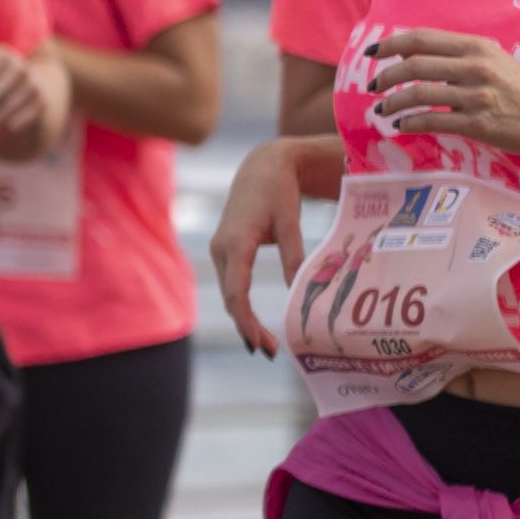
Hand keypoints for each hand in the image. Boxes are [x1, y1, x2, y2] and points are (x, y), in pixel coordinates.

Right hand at [209, 139, 316, 354]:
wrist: (261, 166)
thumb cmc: (278, 191)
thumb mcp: (290, 221)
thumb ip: (295, 257)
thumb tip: (299, 293)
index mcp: (236, 242)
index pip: (237, 293)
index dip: (248, 322)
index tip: (261, 344)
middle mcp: (221, 249)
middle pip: (230, 299)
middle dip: (248, 327)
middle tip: (270, 352)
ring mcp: (219, 250)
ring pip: (229, 293)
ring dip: (244, 319)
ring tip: (265, 343)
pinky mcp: (224, 251)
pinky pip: (230, 284)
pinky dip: (241, 305)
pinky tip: (254, 321)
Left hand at [364, 29, 519, 165]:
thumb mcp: (496, 62)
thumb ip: (458, 56)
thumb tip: (410, 53)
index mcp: (478, 47)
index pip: (422, 39)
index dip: (390, 44)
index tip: (371, 52)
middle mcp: (476, 67)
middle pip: (413, 65)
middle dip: (385, 76)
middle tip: (372, 86)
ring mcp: (476, 96)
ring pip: (417, 94)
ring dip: (392, 102)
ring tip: (382, 109)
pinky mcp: (477, 124)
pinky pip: (431, 121)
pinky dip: (410, 123)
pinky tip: (402, 126)